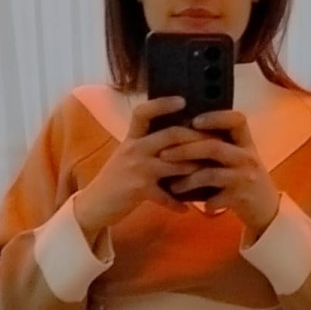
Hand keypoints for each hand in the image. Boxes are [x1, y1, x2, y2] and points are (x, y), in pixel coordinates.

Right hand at [74, 96, 208, 229]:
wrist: (94, 204)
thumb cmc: (115, 179)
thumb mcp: (127, 155)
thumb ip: (147, 145)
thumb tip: (176, 136)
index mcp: (132, 138)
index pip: (144, 112)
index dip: (163, 104)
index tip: (183, 100)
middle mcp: (134, 149)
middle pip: (170, 135)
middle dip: (196, 138)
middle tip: (216, 141)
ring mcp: (137, 169)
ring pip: (174, 164)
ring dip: (196, 169)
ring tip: (212, 173)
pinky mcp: (139, 190)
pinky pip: (165, 196)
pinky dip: (177, 204)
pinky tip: (188, 209)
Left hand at [159, 109, 281, 237]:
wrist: (266, 209)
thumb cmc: (245, 179)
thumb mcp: (239, 158)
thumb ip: (221, 145)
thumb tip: (184, 133)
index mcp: (246, 142)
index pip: (236, 120)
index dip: (215, 117)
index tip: (194, 121)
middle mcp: (248, 157)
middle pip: (213, 147)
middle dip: (185, 150)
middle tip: (163, 154)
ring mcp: (245, 178)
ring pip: (210, 174)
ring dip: (187, 180)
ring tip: (172, 186)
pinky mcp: (241, 198)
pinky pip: (214, 198)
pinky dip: (201, 201)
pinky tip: (191, 204)